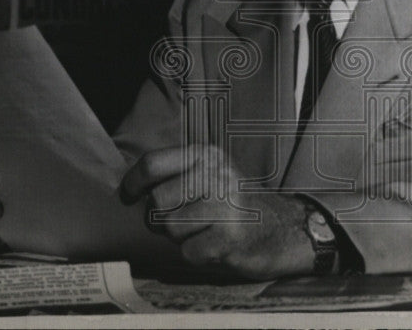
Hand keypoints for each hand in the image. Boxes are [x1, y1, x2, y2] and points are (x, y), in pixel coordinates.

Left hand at [121, 144, 314, 279]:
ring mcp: (224, 206)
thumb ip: (175, 174)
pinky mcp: (229, 237)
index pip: (152, 164)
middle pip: (156, 202)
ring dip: (180, 238)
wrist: (283, 229)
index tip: (128, 195)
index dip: (132, 183)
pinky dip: (196, 255)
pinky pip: (188, 252)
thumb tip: (128, 188)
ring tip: (203, 231)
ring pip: (169, 228)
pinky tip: (215, 245)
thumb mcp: (210, 174)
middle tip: (182, 220)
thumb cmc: (235, 204)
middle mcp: (215, 175)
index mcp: (206, 155)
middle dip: (161, 218)